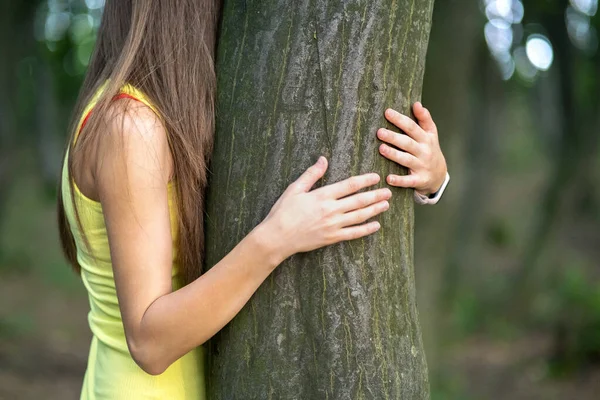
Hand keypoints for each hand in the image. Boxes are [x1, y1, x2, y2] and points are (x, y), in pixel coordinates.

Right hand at [261, 157, 390, 261]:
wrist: (277, 237)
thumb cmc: (283, 212)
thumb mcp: (295, 189)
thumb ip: (311, 174)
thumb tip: (323, 159)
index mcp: (322, 195)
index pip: (349, 185)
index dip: (365, 180)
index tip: (376, 177)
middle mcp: (331, 210)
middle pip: (359, 201)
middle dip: (375, 195)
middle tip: (388, 191)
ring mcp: (333, 225)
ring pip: (359, 216)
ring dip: (374, 210)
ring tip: (386, 204)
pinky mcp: (331, 238)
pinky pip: (353, 234)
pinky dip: (366, 229)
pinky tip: (376, 225)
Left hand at [377, 102, 446, 195]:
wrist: (439, 175)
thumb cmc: (430, 150)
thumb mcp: (431, 134)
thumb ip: (424, 119)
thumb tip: (417, 104)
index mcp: (426, 138)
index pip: (412, 127)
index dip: (400, 119)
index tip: (387, 112)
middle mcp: (424, 151)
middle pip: (408, 143)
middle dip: (394, 137)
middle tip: (379, 132)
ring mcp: (422, 166)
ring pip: (407, 160)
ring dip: (394, 154)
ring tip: (381, 149)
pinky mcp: (419, 180)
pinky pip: (408, 180)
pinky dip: (399, 180)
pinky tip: (388, 178)